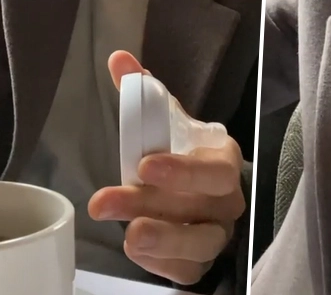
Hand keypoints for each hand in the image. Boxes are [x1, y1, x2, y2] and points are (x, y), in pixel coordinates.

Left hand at [88, 52, 245, 285]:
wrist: (191, 192)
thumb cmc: (177, 152)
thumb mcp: (162, 122)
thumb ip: (143, 93)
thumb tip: (119, 59)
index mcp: (223, 160)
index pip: (216, 169)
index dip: (184, 171)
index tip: (144, 165)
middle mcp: (227, 200)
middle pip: (202, 208)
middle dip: (151, 204)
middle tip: (104, 201)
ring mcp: (217, 233)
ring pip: (201, 244)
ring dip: (162, 241)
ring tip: (127, 235)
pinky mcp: (200, 263)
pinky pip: (189, 271)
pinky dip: (163, 264)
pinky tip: (137, 249)